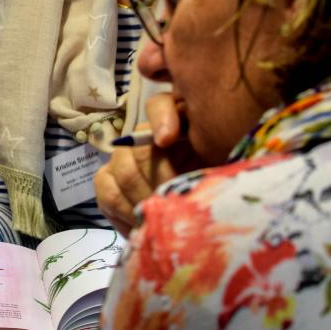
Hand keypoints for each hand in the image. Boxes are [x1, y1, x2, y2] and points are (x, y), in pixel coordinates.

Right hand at [94, 93, 206, 236]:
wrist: (199, 213)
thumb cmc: (214, 185)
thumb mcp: (224, 166)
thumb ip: (214, 149)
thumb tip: (186, 147)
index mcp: (177, 123)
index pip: (159, 105)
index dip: (161, 119)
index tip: (168, 139)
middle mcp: (145, 136)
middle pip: (140, 149)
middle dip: (158, 179)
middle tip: (175, 204)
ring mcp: (122, 158)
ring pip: (123, 172)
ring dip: (143, 199)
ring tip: (161, 219)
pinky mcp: (106, 182)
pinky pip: (107, 193)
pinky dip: (125, 212)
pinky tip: (144, 224)